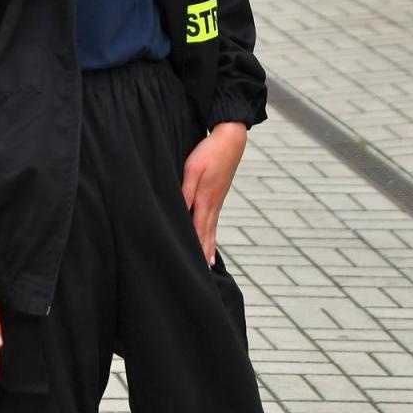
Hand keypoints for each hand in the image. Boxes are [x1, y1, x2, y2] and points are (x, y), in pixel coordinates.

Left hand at [181, 122, 247, 265]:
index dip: (196, 250)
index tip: (196, 268)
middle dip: (204, 254)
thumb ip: (186, 191)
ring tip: (210, 263)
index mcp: (205, 200)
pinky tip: (211, 236)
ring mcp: (218, 199)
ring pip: (212, 227)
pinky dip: (212, 232)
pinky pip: (214, 218)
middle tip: (204, 275)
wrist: (231, 137)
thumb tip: (181, 212)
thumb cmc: (208, 151)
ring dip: (210, 246)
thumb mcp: (192, 169)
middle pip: (207, 234)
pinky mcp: (218, 193)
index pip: (198, 231)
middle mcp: (213, 203)